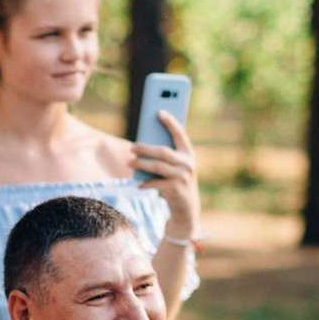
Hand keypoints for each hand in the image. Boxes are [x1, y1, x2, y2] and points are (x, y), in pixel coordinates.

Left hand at [131, 111, 200, 233]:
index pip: (180, 134)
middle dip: (145, 148)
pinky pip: (156, 183)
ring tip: (130, 163)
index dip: (170, 122)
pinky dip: (145, 183)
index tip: (159, 111)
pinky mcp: (176, 189)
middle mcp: (188, 163)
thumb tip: (142, 147)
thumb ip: (164, 157)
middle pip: (163, 151)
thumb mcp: (174, 168)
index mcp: (189, 154)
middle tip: (131, 147)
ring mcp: (183, 176)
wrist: (186, 208)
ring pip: (158, 166)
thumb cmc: (175, 183)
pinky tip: (138, 183)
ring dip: (141, 164)